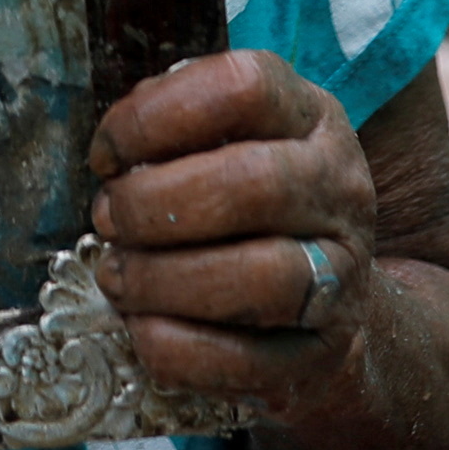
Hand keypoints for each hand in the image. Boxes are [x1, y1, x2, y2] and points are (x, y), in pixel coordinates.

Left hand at [85, 50, 381, 398]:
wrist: (333, 310)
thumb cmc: (252, 212)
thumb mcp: (230, 143)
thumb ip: (173, 128)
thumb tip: (116, 154)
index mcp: (311, 119)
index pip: (243, 88)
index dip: (155, 115)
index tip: (105, 154)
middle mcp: (341, 190)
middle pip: (254, 184)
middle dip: (154, 205)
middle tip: (107, 220)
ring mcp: (343, 277)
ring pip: (263, 278)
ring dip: (164, 280)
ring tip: (119, 278)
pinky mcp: (325, 356)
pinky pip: (247, 361)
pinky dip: (177, 347)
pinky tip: (143, 329)